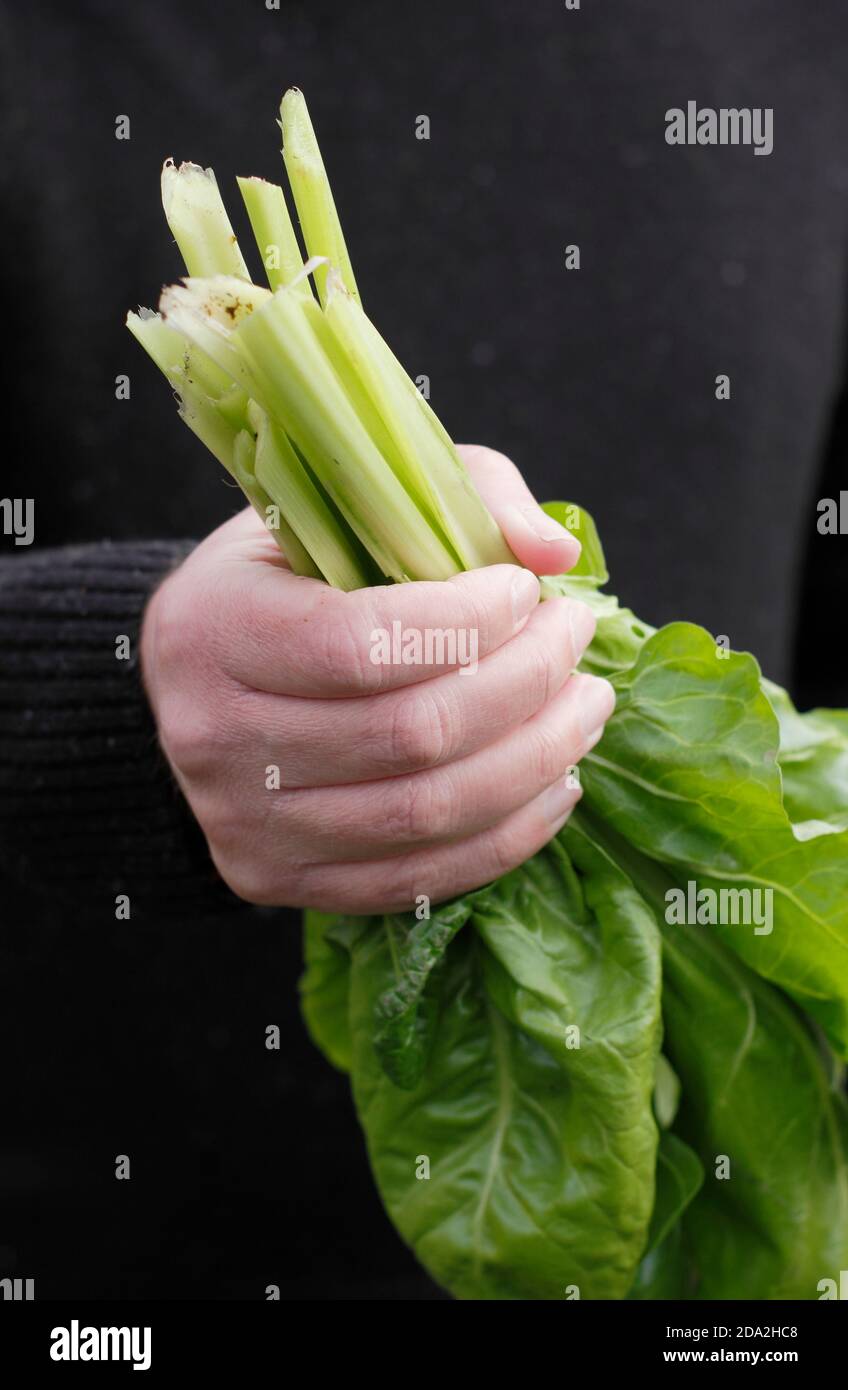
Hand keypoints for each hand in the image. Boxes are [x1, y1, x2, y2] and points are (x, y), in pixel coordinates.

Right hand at [141, 445, 614, 912]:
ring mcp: (245, 824)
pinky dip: (509, 835)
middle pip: (409, 734)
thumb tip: (556, 554)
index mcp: (214, 627)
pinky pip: (419, 879)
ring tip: (585, 708)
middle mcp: (214, 736)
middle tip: (576, 642)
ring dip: (536, 760)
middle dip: (525, 684)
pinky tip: (558, 784)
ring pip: (426, 813)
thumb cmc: (288, 580)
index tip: (526, 593)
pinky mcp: (281, 878)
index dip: (468, 623)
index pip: (362, 643)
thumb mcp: (350, 506)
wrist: (197, 685)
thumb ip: (462, 498)